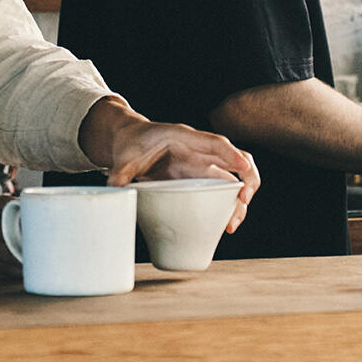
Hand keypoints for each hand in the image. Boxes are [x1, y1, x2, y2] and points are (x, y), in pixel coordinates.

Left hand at [80, 97, 258, 231]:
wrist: (129, 140)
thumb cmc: (131, 144)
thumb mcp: (123, 157)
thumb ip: (119, 173)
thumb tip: (114, 191)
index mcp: (184, 137)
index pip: (215, 142)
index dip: (232, 153)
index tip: (244, 167)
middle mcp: (199, 151)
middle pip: (236, 159)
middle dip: (247, 180)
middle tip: (243, 202)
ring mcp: (201, 165)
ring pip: (233, 178)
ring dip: (240, 199)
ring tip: (231, 224)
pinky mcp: (198, 179)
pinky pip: (222, 190)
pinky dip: (228, 205)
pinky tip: (224, 224)